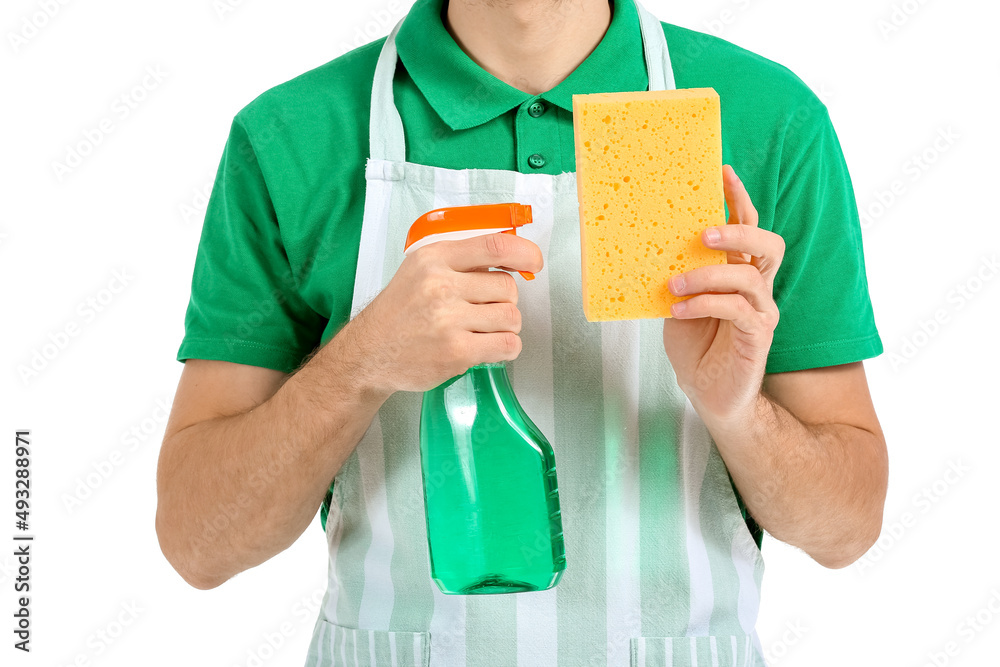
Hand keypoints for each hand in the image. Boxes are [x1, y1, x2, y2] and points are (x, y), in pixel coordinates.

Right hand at [348, 232, 543, 394]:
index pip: (494, 246)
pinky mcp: (456, 352)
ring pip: (511, 318)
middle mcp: (441, 285)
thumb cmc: (399, 313)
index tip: (534, 262)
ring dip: (505, 327)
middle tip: (483, 311)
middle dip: (503, 301)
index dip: (524, 252)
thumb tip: (511, 258)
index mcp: (434, 258)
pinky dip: (506, 348)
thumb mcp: (420, 271)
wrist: (368, 353)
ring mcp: (448, 320)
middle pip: (507, 288)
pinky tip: (489, 347)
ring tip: (482, 330)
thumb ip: (460, 262)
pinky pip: (506, 345)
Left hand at [661, 165, 784, 425]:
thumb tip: (646, 244)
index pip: (747, 227)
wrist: (706, 392)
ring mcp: (760, 312)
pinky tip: (680, 309)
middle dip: (738, 230)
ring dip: (708, 274)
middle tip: (704, 232)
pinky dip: (705, 304)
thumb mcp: (678, 300)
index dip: (739, 199)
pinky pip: (736, 309)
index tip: (723, 172)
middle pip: (767, 245)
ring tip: (675, 284)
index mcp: (737, 272)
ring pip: (748, 277)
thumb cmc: (695, 345)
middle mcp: (755, 288)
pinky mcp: (757, 337)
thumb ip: (674, 273)